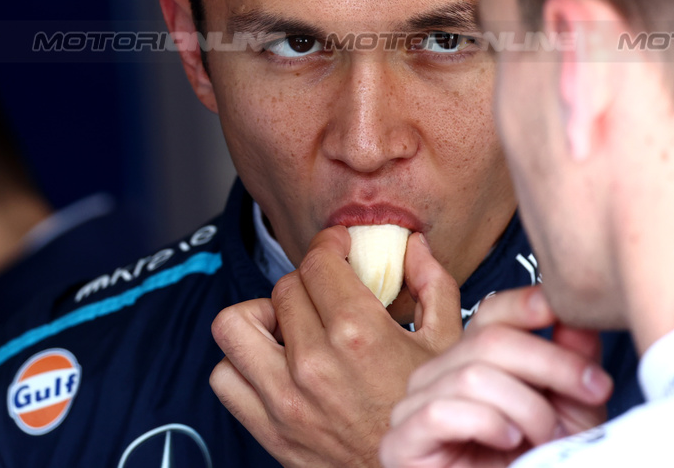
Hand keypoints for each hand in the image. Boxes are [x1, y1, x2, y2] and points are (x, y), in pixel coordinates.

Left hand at [211, 226, 460, 467]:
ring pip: (236, 324)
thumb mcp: (448, 347)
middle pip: (285, 288)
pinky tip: (274, 363)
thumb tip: (412, 246)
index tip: (337, 248)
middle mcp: (314, 363)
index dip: (328, 245)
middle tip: (327, 293)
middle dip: (308, 281)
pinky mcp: (268, 428)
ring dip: (260, 316)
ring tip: (288, 324)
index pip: (318, 262)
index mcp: (359, 335)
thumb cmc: (432, 417)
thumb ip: (432, 286)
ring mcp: (284, 398)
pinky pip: (224, 377)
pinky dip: (241, 363)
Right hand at [379, 286, 612, 467]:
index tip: (561, 311)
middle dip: (550, 363)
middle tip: (593, 389)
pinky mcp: (401, 441)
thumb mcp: (572, 407)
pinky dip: (487, 424)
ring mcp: (414, 405)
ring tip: (548, 435)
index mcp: (472, 359)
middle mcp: (438, 374)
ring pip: (472, 376)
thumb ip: (572, 358)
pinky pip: (440, 412)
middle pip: (488, 339)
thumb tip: (574, 313)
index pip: (490, 312)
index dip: (526, 305)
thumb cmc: (540, 464)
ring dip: (526, 407)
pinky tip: (509, 441)